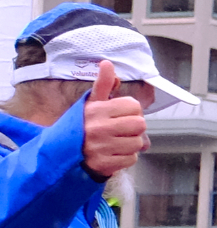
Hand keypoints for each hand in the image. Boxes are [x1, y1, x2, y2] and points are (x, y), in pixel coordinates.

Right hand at [82, 61, 147, 178]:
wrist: (64, 152)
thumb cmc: (84, 125)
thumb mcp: (91, 103)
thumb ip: (103, 84)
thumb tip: (107, 63)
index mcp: (97, 110)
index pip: (134, 105)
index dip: (132, 111)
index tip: (121, 115)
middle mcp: (99, 127)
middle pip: (140, 124)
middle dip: (134, 128)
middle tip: (121, 130)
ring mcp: (102, 147)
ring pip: (138, 143)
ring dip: (131, 144)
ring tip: (116, 142)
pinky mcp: (104, 164)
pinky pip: (132, 159)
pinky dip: (126, 158)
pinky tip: (114, 154)